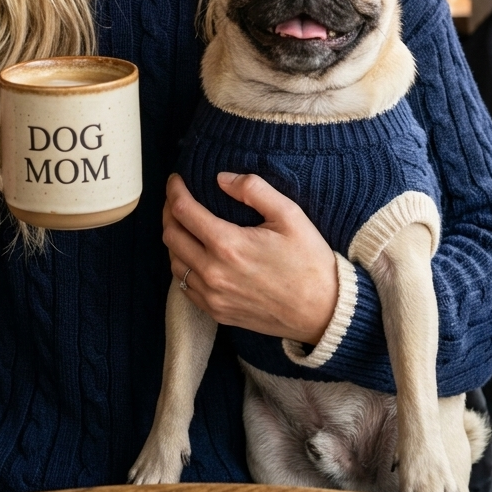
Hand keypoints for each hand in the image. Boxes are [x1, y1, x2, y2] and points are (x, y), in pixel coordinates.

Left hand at [163, 172, 338, 345]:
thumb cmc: (309, 260)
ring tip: (184, 224)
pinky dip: (182, 266)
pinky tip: (194, 254)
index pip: (183, 211)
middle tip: (177, 198)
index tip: (176, 179)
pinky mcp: (218, 313)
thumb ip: (253, 189)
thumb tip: (221, 178)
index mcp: (228, 245)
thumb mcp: (289, 214)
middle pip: (171, 235)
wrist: (323, 311)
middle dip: (169, 211)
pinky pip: (184, 287)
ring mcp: (213, 297)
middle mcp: (213, 273)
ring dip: (174, 239)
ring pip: (174, 262)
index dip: (174, 190)